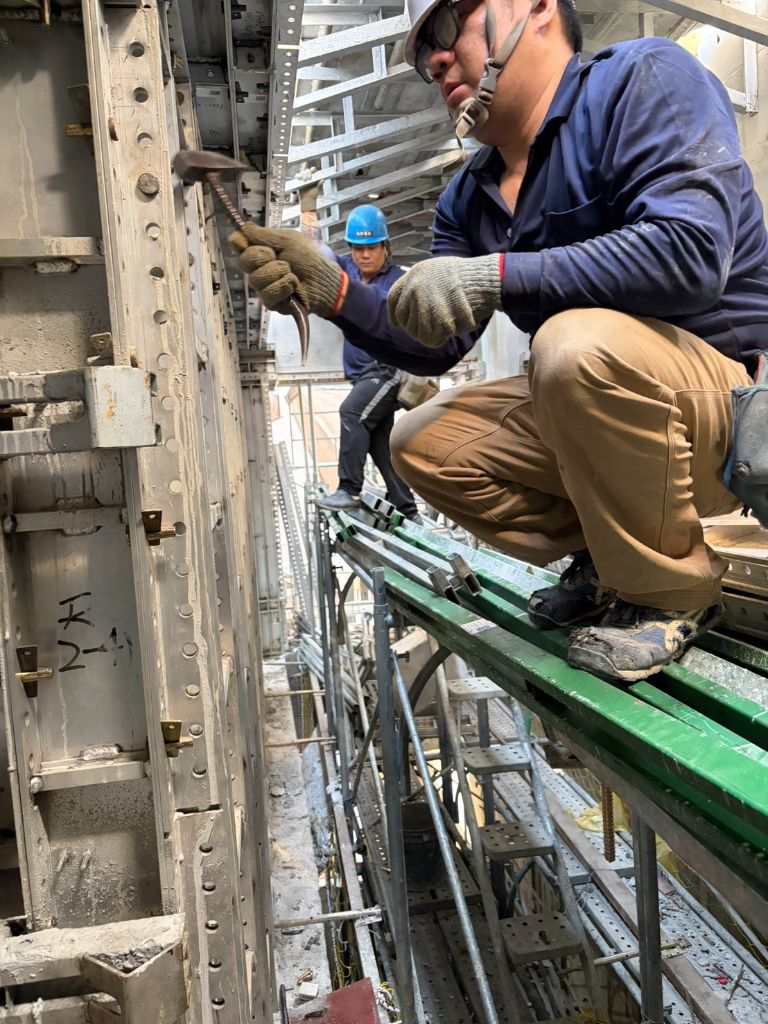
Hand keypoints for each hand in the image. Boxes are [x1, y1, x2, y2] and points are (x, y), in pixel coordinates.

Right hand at [230, 224, 343, 316]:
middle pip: (244, 261)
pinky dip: (284, 287)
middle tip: (282, 259)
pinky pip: (268, 294)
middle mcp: (258, 269)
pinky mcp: (271, 303)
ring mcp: (263, 287)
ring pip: (256, 279)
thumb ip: (263, 235)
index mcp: (261, 251)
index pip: (239, 245)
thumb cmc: (309, 259)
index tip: (246, 242)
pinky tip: (294, 287)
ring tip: (292, 273)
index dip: (241, 243)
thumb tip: (241, 228)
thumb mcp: (287, 240)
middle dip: (264, 257)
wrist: (325, 280)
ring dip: (279, 273)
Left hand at [387, 255, 502, 346]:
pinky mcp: (436, 320)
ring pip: (416, 333)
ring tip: (443, 329)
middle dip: (413, 328)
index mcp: (414, 275)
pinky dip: (439, 339)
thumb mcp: (437, 271)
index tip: (396, 324)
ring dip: (428, 334)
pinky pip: (430, 339)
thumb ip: (423, 286)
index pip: (394, 298)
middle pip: (404, 319)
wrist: (485, 280)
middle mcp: (414, 289)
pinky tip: (448, 333)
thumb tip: (413, 307)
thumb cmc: (467, 277)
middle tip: (427, 331)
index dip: (394, 314)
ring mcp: (424, 304)